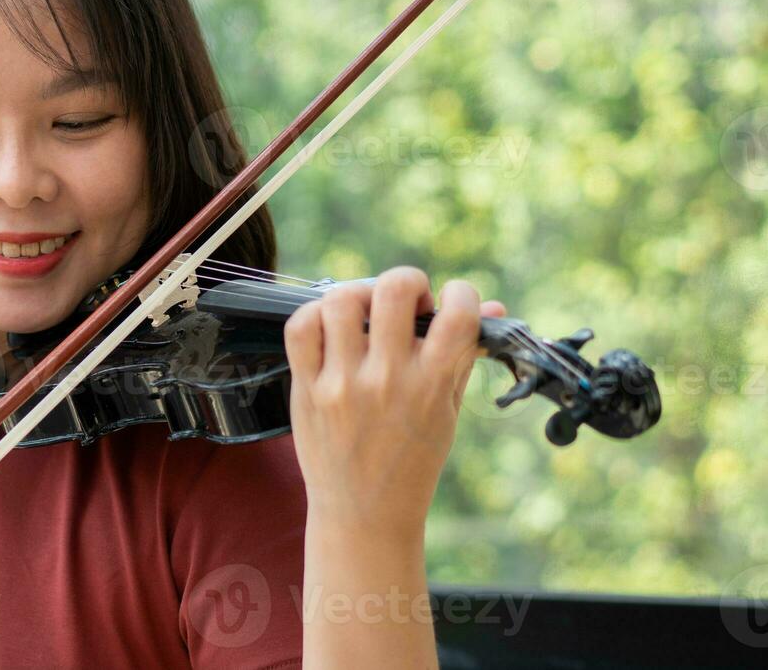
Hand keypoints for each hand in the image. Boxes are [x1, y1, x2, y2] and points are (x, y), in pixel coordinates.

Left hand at [284, 266, 506, 537]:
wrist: (365, 514)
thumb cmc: (412, 461)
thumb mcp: (448, 412)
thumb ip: (464, 355)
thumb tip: (494, 304)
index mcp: (432, 386)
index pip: (458, 316)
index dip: (462, 294)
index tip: (453, 299)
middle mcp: (387, 380)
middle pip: (394, 291)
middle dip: (408, 281)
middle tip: (406, 302)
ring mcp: (343, 384)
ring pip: (342, 300)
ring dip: (359, 293)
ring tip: (366, 311)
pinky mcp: (307, 389)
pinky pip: (301, 327)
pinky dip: (315, 314)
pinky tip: (331, 327)